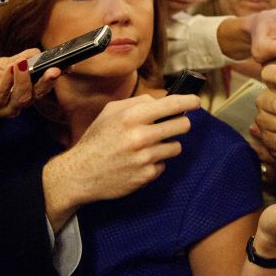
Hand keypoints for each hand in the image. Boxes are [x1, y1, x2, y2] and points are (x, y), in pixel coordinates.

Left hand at [0, 49, 60, 142]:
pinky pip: (1, 97)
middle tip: (54, 70)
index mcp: (27, 90)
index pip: (45, 83)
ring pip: (22, 98)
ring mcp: (7, 108)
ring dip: (24, 80)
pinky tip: (10, 69)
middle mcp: (20, 101)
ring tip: (22, 64)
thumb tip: (37, 51)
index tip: (69, 66)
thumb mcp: (2, 65)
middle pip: (38, 93)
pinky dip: (7, 82)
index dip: (58, 75)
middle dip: (47, 82)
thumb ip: (19, 59)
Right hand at [42, 94, 201, 228]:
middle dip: (180, 124)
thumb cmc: (97, 140)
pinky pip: (163, 164)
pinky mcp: (146, 175)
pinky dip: (156, 162)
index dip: (189, 101)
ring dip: (167, 145)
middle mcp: (141, 136)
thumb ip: (138, 102)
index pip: (172, 105)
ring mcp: (145, 158)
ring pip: (176, 146)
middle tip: (172, 125)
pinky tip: (139, 162)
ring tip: (149, 146)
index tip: (196, 101)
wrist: (80, 174)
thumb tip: (162, 100)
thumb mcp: (111, 112)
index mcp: (132, 116)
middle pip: (182, 125)